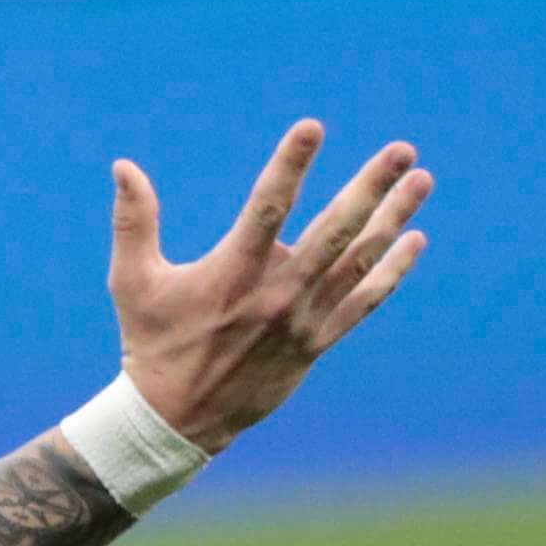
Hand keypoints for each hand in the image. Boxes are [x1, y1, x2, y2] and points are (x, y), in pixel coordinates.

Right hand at [106, 126, 428, 449]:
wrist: (177, 418)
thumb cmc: (152, 341)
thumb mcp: (131, 280)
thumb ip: (133, 220)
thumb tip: (123, 165)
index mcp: (233, 271)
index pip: (268, 206)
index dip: (291, 165)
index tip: (313, 127)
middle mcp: (277, 292)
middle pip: (335, 229)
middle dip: (371, 186)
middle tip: (402, 150)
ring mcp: (302, 319)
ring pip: (359, 261)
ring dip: (394, 218)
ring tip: (422, 181)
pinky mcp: (316, 343)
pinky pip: (364, 301)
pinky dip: (392, 271)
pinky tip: (415, 240)